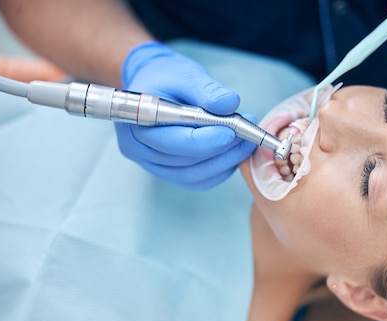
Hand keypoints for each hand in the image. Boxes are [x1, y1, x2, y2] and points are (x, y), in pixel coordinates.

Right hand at [116, 42, 255, 189]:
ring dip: (225, 161)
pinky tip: (233, 153)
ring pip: (196, 174)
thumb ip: (207, 90)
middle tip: (248, 133)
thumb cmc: (167, 77)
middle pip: (188, 161)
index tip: (234, 131)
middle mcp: (141, 149)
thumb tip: (230, 103)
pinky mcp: (169, 171)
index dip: (209, 139)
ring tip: (245, 140)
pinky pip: (198, 180)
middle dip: (222, 149)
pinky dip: (220, 169)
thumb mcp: (186, 74)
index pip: (177, 141)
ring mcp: (154, 164)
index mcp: (139, 123)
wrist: (155, 84)